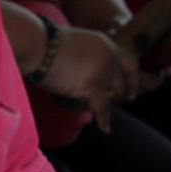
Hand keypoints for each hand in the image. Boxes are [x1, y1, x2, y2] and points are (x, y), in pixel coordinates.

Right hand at [41, 28, 159, 131]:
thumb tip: (90, 74)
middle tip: (115, 103)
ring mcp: (103, 72)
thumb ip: (90, 57)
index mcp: (107, 44)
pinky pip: (102, 108)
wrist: (36, 44)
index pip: (131, 64)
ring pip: (111, 96)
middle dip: (120, 95)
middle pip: (123, 83)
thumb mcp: (77, 43)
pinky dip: (104, 120)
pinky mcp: (91, 86)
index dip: (133, 80)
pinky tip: (105, 128)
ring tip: (100, 112)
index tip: (133, 92)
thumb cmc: (46, 43)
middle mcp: (110, 57)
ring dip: (105, 104)